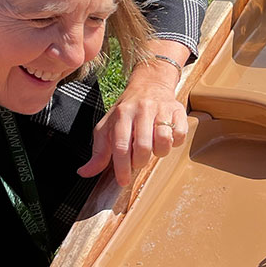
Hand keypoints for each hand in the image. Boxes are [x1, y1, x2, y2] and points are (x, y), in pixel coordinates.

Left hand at [78, 53, 188, 186]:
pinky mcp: (178, 111)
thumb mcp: (108, 128)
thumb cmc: (127, 111)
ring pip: (164, 141)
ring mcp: (162, 109)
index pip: (121, 146)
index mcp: (122, 114)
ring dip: (159, 152)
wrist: (149, 86)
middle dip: (140, 162)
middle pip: (143, 147)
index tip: (123, 181)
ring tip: (153, 148)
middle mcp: (142, 109)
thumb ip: (99, 152)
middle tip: (139, 160)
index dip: (122, 168)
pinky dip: (175, 143)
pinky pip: (180, 135)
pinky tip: (167, 139)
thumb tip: (85, 172)